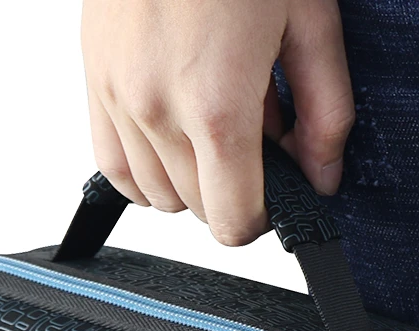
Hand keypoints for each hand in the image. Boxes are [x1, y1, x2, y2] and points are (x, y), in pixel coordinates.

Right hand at [81, 0, 354, 245]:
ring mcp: (118, 97)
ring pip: (157, 195)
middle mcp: (157, 111)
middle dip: (232, 193)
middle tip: (254, 143)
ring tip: (213, 128)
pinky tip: (171, 142)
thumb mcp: (310, 23)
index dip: (261, 219)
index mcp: (217, 105)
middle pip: (198, 210)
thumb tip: (323, 181)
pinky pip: (114, 169)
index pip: (232, 219)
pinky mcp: (94, 81)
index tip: (274, 199)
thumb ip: (325, 115)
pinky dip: (146, 172)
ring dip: (191, 182)